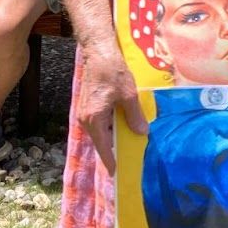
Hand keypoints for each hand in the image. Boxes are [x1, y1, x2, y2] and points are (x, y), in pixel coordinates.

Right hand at [76, 42, 145, 173]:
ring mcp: (85, 113)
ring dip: (112, 139)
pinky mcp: (88, 107)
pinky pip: (99, 125)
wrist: (98, 53)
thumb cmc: (112, 72)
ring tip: (126, 147)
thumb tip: (142, 133)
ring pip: (100, 133)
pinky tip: (122, 129)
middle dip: (113, 152)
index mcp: (94, 118)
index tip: (116, 174)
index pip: (103, 147)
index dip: (110, 161)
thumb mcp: (129, 94)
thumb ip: (135, 115)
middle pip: (100, 142)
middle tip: (127, 162)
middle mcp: (86, 119)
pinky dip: (109, 129)